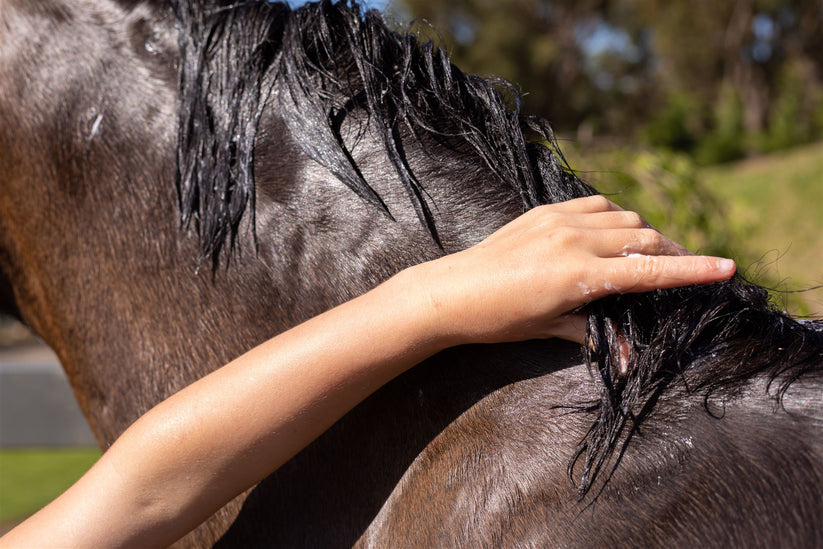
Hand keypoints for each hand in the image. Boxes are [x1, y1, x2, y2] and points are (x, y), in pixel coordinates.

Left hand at [411, 195, 735, 345]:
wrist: (450, 292)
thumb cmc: (498, 320)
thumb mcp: (551, 329)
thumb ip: (596, 331)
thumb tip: (631, 354)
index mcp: (578, 274)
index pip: (649, 269)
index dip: (692, 269)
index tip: (728, 267)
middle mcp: (574, 239)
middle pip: (644, 236)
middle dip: (673, 250)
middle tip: (687, 266)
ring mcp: (559, 219)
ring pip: (623, 216)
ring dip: (644, 232)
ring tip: (650, 252)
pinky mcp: (544, 210)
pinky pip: (594, 204)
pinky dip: (614, 216)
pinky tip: (612, 232)